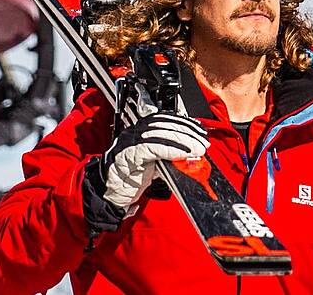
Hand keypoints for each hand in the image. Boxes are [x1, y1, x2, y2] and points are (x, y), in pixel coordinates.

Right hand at [82, 112, 206, 230]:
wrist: (109, 193)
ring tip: (197, 149)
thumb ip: (169, 156)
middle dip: (187, 132)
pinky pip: (153, 147)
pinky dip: (171, 150)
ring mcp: (130, 141)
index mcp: (140, 131)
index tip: (199, 130)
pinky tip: (183, 154)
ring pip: (160, 133)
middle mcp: (134, 132)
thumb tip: (192, 155)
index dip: (184, 123)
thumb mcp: (154, 164)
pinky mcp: (128, 154)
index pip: (165, 119)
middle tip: (203, 142)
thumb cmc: (130, 179)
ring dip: (183, 141)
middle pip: (164, 124)